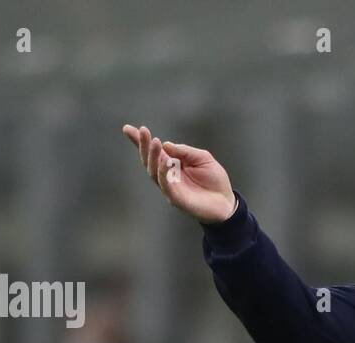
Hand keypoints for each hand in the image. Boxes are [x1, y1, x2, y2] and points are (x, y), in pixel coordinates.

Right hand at [121, 124, 237, 223]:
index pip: (153, 152)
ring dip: (153, 156)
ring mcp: (170, 188)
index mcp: (172, 164)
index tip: (127, 129)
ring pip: (154, 172)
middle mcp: (167, 176)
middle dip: (143, 145)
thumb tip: (167, 145)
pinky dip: (163, 173)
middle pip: (149, 160)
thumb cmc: (214, 180)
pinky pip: (166, 185)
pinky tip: (165, 161)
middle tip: (143, 131)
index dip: (140, 142)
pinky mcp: (176, 199)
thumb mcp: (202, 158)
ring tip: (155, 142)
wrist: (226, 202)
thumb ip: (185, 151)